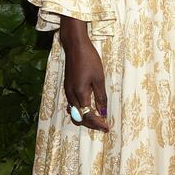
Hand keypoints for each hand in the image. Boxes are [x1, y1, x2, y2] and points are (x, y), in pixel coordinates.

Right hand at [59, 16, 108, 132]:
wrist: (75, 46)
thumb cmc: (89, 59)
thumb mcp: (99, 78)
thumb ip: (100, 96)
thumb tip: (103, 112)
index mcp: (80, 94)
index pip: (88, 116)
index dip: (98, 123)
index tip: (107, 128)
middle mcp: (71, 95)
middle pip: (79, 117)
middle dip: (91, 124)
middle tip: (103, 126)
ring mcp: (67, 91)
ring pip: (75, 112)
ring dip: (85, 118)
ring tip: (98, 119)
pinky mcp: (67, 87)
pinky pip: (73, 105)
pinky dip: (81, 110)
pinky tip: (89, 108)